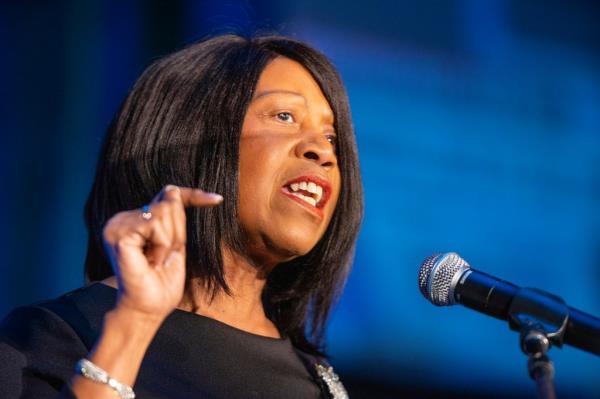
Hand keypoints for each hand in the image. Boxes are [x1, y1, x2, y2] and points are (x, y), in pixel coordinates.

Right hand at [102, 185, 222, 320]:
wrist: (147, 310)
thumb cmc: (161, 283)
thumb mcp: (175, 244)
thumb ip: (174, 220)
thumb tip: (173, 191)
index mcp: (134, 220)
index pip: (167, 195)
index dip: (194, 195)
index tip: (217, 199)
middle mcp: (122, 219)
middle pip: (170, 201)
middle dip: (178, 231)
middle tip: (163, 257)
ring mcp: (116, 225)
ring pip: (164, 211)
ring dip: (170, 241)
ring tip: (155, 261)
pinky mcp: (118, 234)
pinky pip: (155, 226)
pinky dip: (161, 245)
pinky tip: (150, 261)